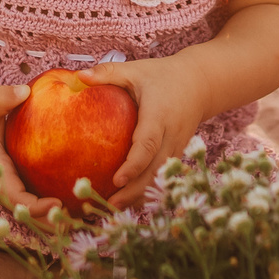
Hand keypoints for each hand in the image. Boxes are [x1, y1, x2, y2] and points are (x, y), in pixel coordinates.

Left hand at [86, 54, 213, 206]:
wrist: (200, 84)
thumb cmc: (163, 76)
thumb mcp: (135, 70)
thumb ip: (108, 73)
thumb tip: (78, 76)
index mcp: (160, 115)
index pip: (148, 144)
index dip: (134, 164)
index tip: (117, 180)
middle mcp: (172, 135)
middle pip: (155, 169)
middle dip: (135, 190)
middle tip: (111, 205)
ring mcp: (177, 147)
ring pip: (161, 176)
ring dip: (141, 194)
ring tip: (115, 208)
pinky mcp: (177, 153)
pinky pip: (163, 175)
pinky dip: (148, 188)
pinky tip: (129, 200)